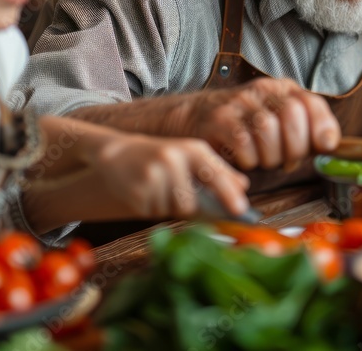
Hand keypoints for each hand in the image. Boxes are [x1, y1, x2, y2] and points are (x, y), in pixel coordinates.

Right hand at [96, 133, 250, 218]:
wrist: (117, 153)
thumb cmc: (161, 157)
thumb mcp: (190, 156)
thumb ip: (217, 171)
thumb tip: (244, 186)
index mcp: (192, 149)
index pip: (215, 175)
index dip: (229, 194)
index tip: (240, 211)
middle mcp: (174, 159)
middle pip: (192, 203)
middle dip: (188, 206)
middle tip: (176, 194)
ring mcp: (154, 174)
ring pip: (172, 210)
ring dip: (167, 206)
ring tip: (158, 188)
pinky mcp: (137, 190)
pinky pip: (153, 213)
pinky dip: (151, 207)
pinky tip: (145, 191)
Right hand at [167, 78, 341, 170]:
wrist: (191, 117)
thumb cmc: (241, 127)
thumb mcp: (275, 122)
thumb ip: (304, 132)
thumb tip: (330, 145)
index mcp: (281, 89)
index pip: (312, 103)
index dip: (323, 126)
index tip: (324, 146)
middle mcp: (262, 90)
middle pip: (292, 115)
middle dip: (294, 148)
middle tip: (285, 161)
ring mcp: (239, 102)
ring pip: (268, 130)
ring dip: (270, 156)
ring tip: (262, 160)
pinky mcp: (218, 119)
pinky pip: (244, 143)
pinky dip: (249, 160)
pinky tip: (243, 159)